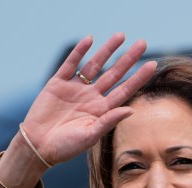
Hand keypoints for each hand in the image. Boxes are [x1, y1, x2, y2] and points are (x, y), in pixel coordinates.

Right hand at [18, 33, 156, 166]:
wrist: (38, 146)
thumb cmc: (65, 147)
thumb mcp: (90, 136)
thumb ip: (109, 121)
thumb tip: (131, 110)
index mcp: (101, 110)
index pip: (124, 90)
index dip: (138, 78)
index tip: (153, 65)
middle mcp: (91, 97)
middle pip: (114, 74)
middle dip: (128, 59)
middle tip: (142, 43)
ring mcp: (75, 88)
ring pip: (95, 65)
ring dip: (107, 50)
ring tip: (121, 36)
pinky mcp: (58, 83)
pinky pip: (70, 64)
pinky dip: (79, 52)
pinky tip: (90, 40)